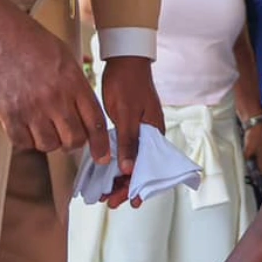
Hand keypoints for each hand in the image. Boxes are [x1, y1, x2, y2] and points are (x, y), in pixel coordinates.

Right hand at [0, 0, 110, 160]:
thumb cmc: (28, 39)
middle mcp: (55, 98)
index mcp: (73, 82)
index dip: (101, 144)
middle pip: (74, 139)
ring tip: (41, 128)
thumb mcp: (63, 55)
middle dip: (72, 144)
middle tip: (66, 139)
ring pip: (49, 145)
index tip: (102, 156)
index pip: (95, 122)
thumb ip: (75, 82)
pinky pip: (22, 142)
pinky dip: (25, 140)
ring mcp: (32, 108)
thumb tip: (83, 104)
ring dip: (47, 141)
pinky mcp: (8, 113)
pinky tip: (23, 128)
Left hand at [101, 57, 163, 208]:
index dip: (138, 186)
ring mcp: (142, 131)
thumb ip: (128, 142)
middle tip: (110, 201)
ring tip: (106, 192)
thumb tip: (129, 170)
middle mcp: (152, 135)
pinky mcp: (133, 127)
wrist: (126, 59)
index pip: (149, 168)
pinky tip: (107, 172)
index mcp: (155, 133)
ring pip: (134, 162)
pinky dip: (119, 163)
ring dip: (121, 178)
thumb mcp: (126, 114)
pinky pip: (128, 151)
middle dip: (127, 187)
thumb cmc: (127, 83)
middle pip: (142, 169)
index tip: (128, 201)